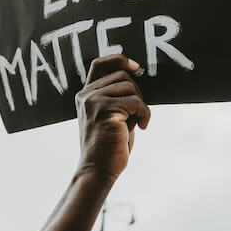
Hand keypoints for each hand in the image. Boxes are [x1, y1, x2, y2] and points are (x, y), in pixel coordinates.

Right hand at [76, 55, 150, 180]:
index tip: (135, 66)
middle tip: (137, 114)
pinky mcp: (105, 110)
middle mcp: (86, 95)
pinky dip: (144, 113)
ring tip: (137, 122)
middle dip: (136, 93)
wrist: (98, 170)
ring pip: (130, 87)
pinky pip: (136, 102)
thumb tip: (134, 76)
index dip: (118, 60)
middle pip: (122, 76)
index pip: (99, 64)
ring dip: (141, 105)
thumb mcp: (110, 115)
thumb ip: (116, 97)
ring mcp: (93, 102)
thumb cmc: (108, 146)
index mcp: (85, 95)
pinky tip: (141, 127)